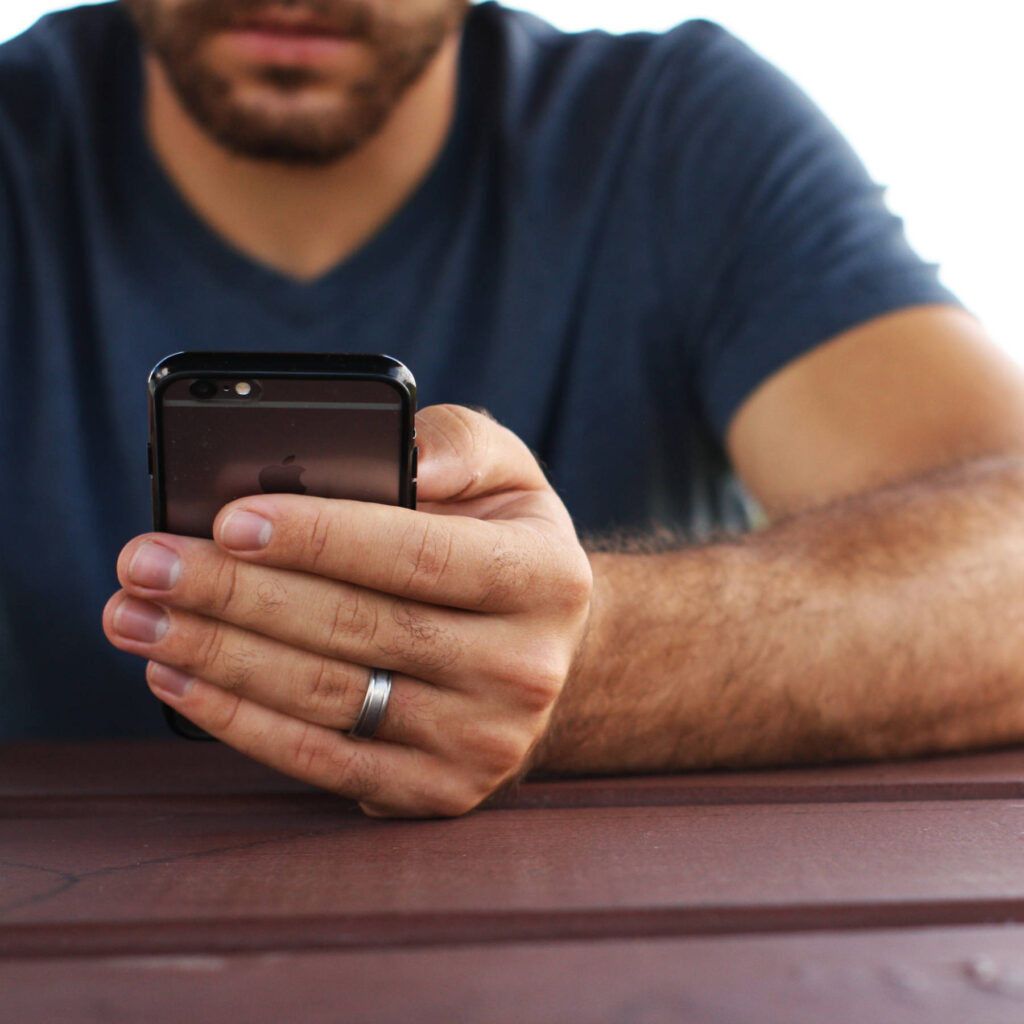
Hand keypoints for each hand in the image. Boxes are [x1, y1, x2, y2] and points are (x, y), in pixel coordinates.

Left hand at [103, 406, 591, 816]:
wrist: (536, 647)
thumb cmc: (500, 541)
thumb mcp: (506, 473)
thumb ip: (459, 445)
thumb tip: (408, 463)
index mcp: (544, 577)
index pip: (420, 556)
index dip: (322, 539)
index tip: (228, 520)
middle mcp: (524, 669)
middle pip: (358, 628)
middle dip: (237, 594)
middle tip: (145, 564)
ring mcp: (481, 742)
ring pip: (328, 697)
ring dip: (217, 656)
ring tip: (136, 615)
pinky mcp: (435, 791)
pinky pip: (322, 761)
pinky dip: (238, 722)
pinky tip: (177, 678)